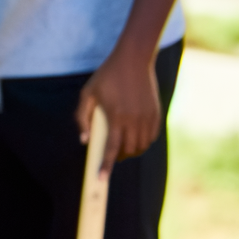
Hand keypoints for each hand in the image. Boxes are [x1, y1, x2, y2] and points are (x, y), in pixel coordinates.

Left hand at [77, 49, 161, 177]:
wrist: (133, 60)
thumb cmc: (107, 76)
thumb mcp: (88, 93)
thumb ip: (82, 118)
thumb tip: (84, 140)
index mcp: (117, 116)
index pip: (112, 148)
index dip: (107, 165)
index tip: (101, 178)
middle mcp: (134, 120)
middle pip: (129, 150)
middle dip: (119, 158)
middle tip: (111, 157)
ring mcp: (147, 117)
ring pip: (142, 146)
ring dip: (132, 151)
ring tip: (122, 148)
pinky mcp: (156, 114)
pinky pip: (151, 137)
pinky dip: (143, 143)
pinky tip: (135, 139)